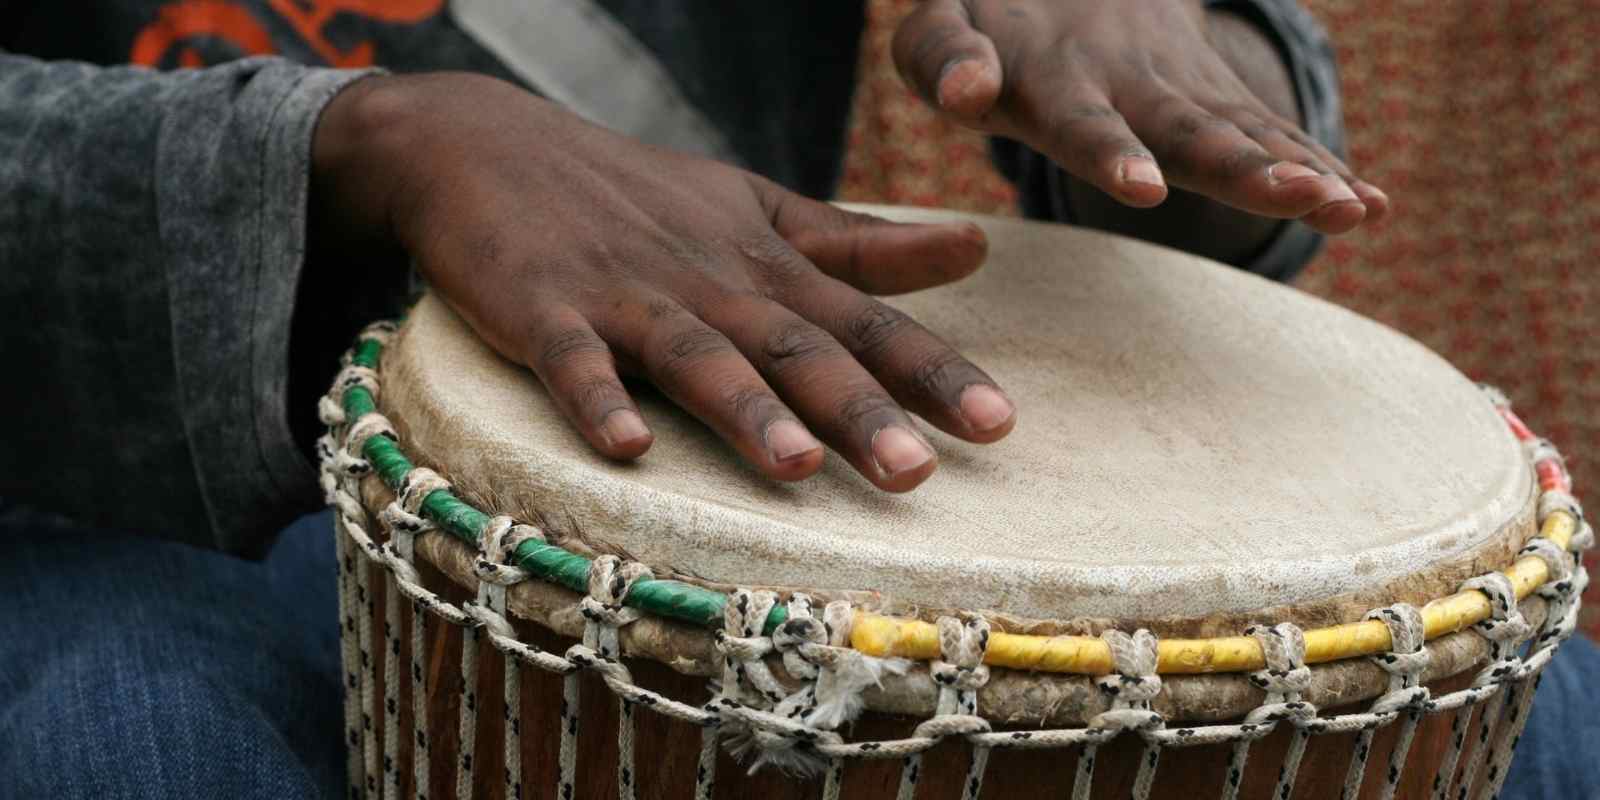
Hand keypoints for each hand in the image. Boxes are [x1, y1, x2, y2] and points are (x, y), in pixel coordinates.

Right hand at [311, 73, 1014, 491]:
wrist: (487, 143)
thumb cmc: (635, 193)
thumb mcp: (757, 207)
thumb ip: (861, 243)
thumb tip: (976, 248)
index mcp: (764, 265)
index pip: (864, 320)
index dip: (931, 371)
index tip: (998, 425)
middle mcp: (709, 281)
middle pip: (793, 348)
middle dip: (857, 410)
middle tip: (916, 475)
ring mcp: (624, 293)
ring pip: (696, 356)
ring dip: (744, 411)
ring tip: (794, 470)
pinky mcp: (541, 307)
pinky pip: (571, 359)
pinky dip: (595, 399)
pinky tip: (626, 446)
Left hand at [892, 0, 1388, 233]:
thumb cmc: (980, 14)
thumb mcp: (941, 27)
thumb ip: (945, 58)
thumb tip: (969, 96)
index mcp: (1055, 78)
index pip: (1085, 119)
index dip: (1113, 151)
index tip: (1143, 188)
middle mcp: (1132, 85)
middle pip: (1191, 132)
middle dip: (1244, 170)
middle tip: (1300, 199)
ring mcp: (1181, 91)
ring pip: (1245, 134)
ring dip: (1298, 172)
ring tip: (1353, 210)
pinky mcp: (1213, 102)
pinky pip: (1269, 134)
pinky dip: (1318, 166)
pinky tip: (1370, 205)